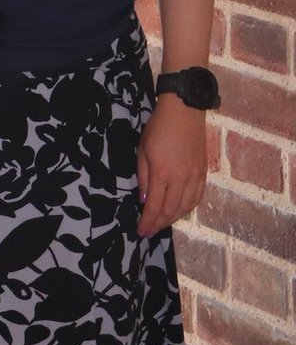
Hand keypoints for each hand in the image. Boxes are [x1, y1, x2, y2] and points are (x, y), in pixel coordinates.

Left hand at [136, 95, 207, 237]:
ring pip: (184, 208)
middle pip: (170, 211)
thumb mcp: (143, 150)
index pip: (154, 206)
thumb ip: (142, 177)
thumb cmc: (158, 128)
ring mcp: (194, 178)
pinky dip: (187, 209)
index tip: (140, 232)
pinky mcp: (203, 174)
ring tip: (161, 224)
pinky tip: (179, 211)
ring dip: (172, 219)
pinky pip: (196, 199)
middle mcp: (180, 180)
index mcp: (161, 174)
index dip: (147, 222)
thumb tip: (144, 200)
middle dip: (158, 224)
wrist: (184, 112)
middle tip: (149, 232)